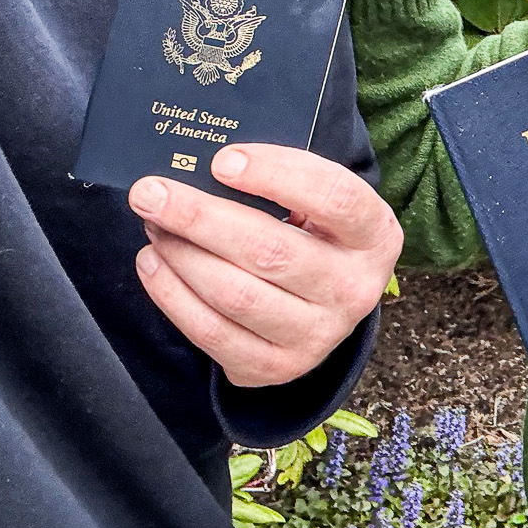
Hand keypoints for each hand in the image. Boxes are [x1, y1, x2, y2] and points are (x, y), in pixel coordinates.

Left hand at [129, 144, 402, 387]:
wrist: (327, 305)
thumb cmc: (316, 234)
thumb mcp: (322, 205)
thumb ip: (282, 182)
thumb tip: (205, 163)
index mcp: (376, 235)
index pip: (334, 197)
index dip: (276, 174)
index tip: (221, 161)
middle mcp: (354, 289)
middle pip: (271, 250)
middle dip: (200, 217)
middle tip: (151, 192)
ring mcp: (318, 335)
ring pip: (236, 294)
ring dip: (181, 255)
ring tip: (152, 224)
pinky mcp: (276, 367)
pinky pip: (212, 333)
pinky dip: (171, 295)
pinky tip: (152, 263)